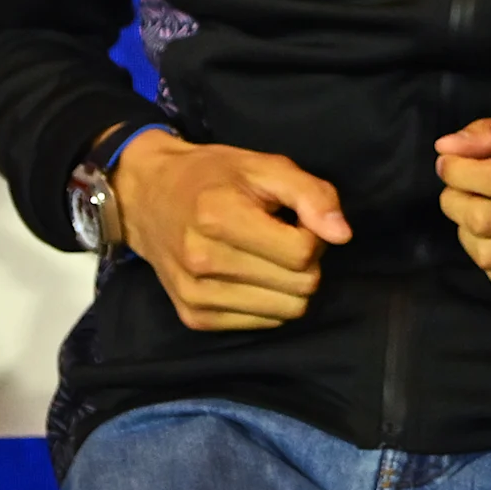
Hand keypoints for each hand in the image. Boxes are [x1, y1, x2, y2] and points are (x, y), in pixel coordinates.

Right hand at [114, 131, 352, 331]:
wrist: (148, 197)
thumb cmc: (212, 176)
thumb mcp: (264, 166)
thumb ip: (311, 194)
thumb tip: (343, 235)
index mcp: (220, 216)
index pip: (302, 252)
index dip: (313, 234)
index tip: (294, 219)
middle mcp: (203, 261)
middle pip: (300, 286)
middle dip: (305, 261)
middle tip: (281, 236)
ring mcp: (196, 295)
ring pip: (287, 311)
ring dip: (289, 284)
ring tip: (266, 255)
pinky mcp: (194, 318)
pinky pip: (264, 323)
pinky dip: (269, 300)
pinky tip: (249, 274)